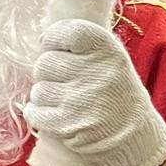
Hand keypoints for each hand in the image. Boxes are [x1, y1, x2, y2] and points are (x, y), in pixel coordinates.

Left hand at [26, 19, 165, 165]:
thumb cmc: (112, 90)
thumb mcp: (108, 60)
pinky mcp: (68, 124)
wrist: (132, 134)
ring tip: (64, 99)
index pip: (69, 31)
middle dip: (47, 72)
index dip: (53, 38)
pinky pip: (34, 112)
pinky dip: (38, 113)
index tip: (53, 46)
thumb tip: (42, 41)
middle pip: (44, 63)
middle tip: (63, 81)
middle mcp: (96, 73)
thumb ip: (80, 46)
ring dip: (44, 95)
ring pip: (38, 89)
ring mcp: (81, 100)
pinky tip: (55, 114)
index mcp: (108, 51)